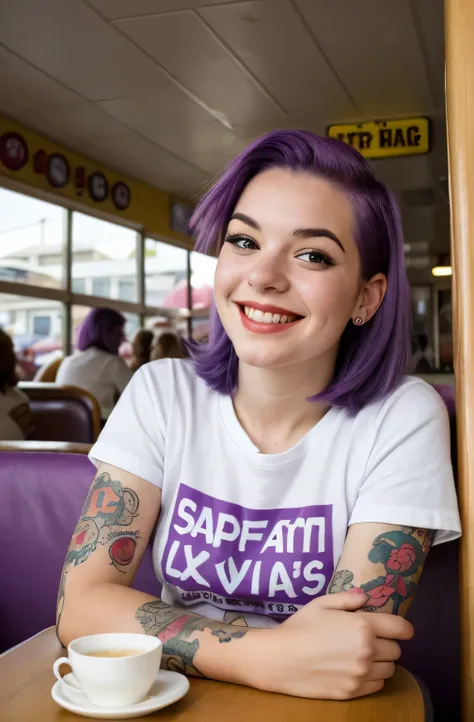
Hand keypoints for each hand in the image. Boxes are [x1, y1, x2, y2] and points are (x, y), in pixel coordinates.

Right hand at [247, 589, 412, 699]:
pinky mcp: (353, 692)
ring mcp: (361, 674)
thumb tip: (365, 598)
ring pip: (389, 670)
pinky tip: (356, 670)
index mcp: (363, 626)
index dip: (403, 628)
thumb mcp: (321, 604)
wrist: (280, 659)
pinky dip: (372, 678)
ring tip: (364, 656)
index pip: (401, 628)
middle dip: (387, 643)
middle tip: (371, 640)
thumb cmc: (300, 627)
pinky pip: (377, 685)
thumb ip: (347, 599)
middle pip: (396, 650)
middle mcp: (368, 651)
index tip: (400, 629)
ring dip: (382, 662)